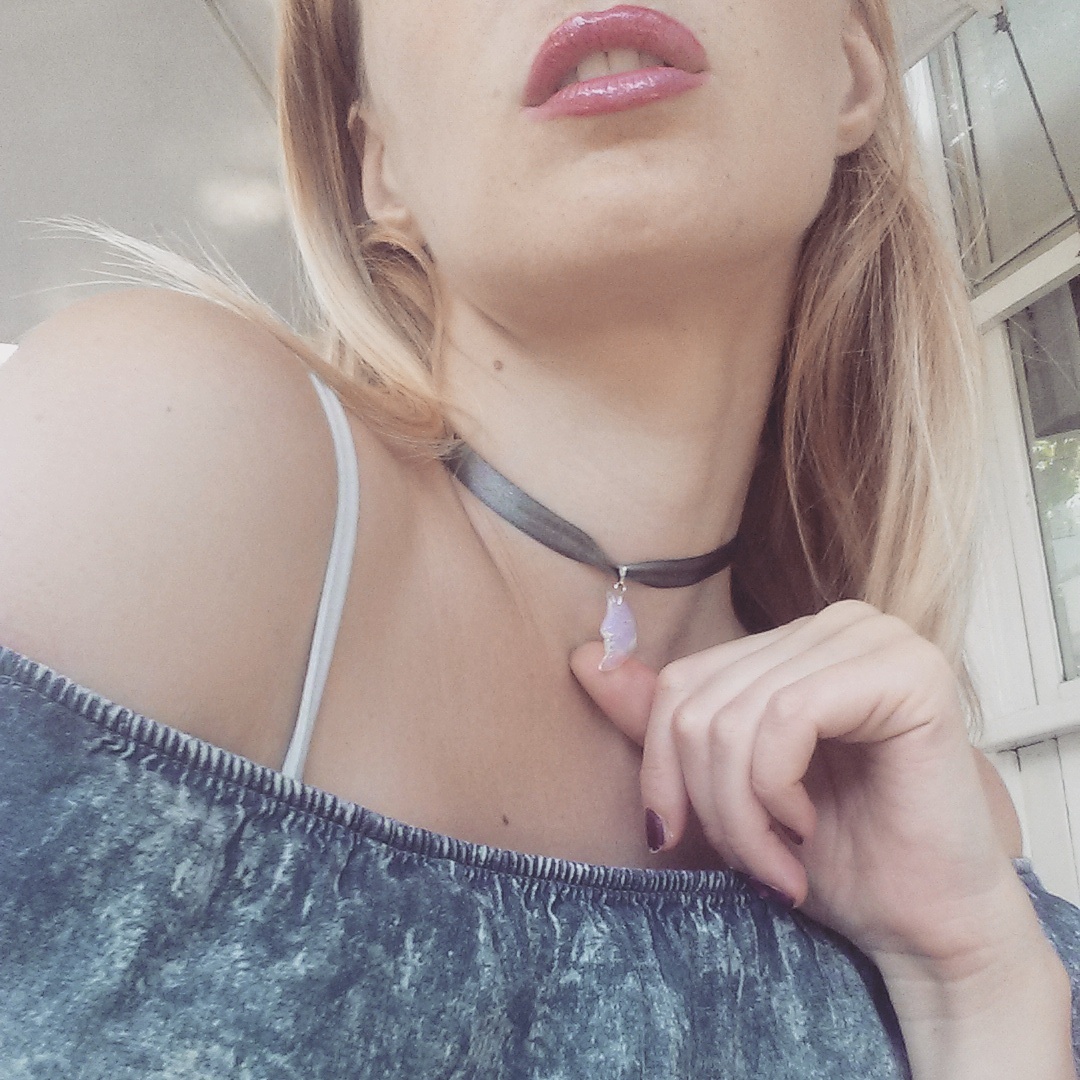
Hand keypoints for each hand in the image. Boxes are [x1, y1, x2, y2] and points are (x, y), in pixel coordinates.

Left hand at [570, 600, 1027, 972]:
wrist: (924, 927)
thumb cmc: (834, 858)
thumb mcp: (726, 788)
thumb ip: (667, 724)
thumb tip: (584, 656)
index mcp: (796, 641)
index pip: (681, 681)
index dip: (659, 767)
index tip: (674, 836)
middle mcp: (837, 624)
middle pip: (702, 701)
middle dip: (709, 804)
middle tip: (753, 865)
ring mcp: (876, 639)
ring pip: (737, 715)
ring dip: (743, 815)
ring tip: (778, 863)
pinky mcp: (909, 672)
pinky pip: (787, 717)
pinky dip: (777, 792)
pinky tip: (809, 829)